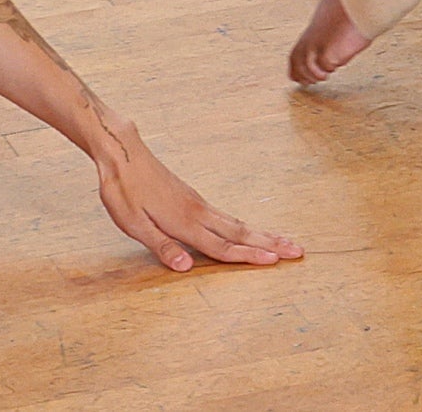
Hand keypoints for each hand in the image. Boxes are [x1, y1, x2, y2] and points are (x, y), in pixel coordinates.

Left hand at [85, 115, 301, 270]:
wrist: (123, 154)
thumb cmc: (124, 191)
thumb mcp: (134, 224)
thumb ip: (162, 247)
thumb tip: (186, 268)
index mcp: (185, 222)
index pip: (222, 247)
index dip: (248, 256)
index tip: (276, 261)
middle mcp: (198, 212)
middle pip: (239, 233)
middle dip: (269, 243)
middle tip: (298, 250)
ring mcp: (197, 204)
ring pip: (236, 223)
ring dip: (262, 234)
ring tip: (283, 240)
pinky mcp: (193, 198)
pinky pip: (226, 216)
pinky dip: (244, 226)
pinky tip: (248, 230)